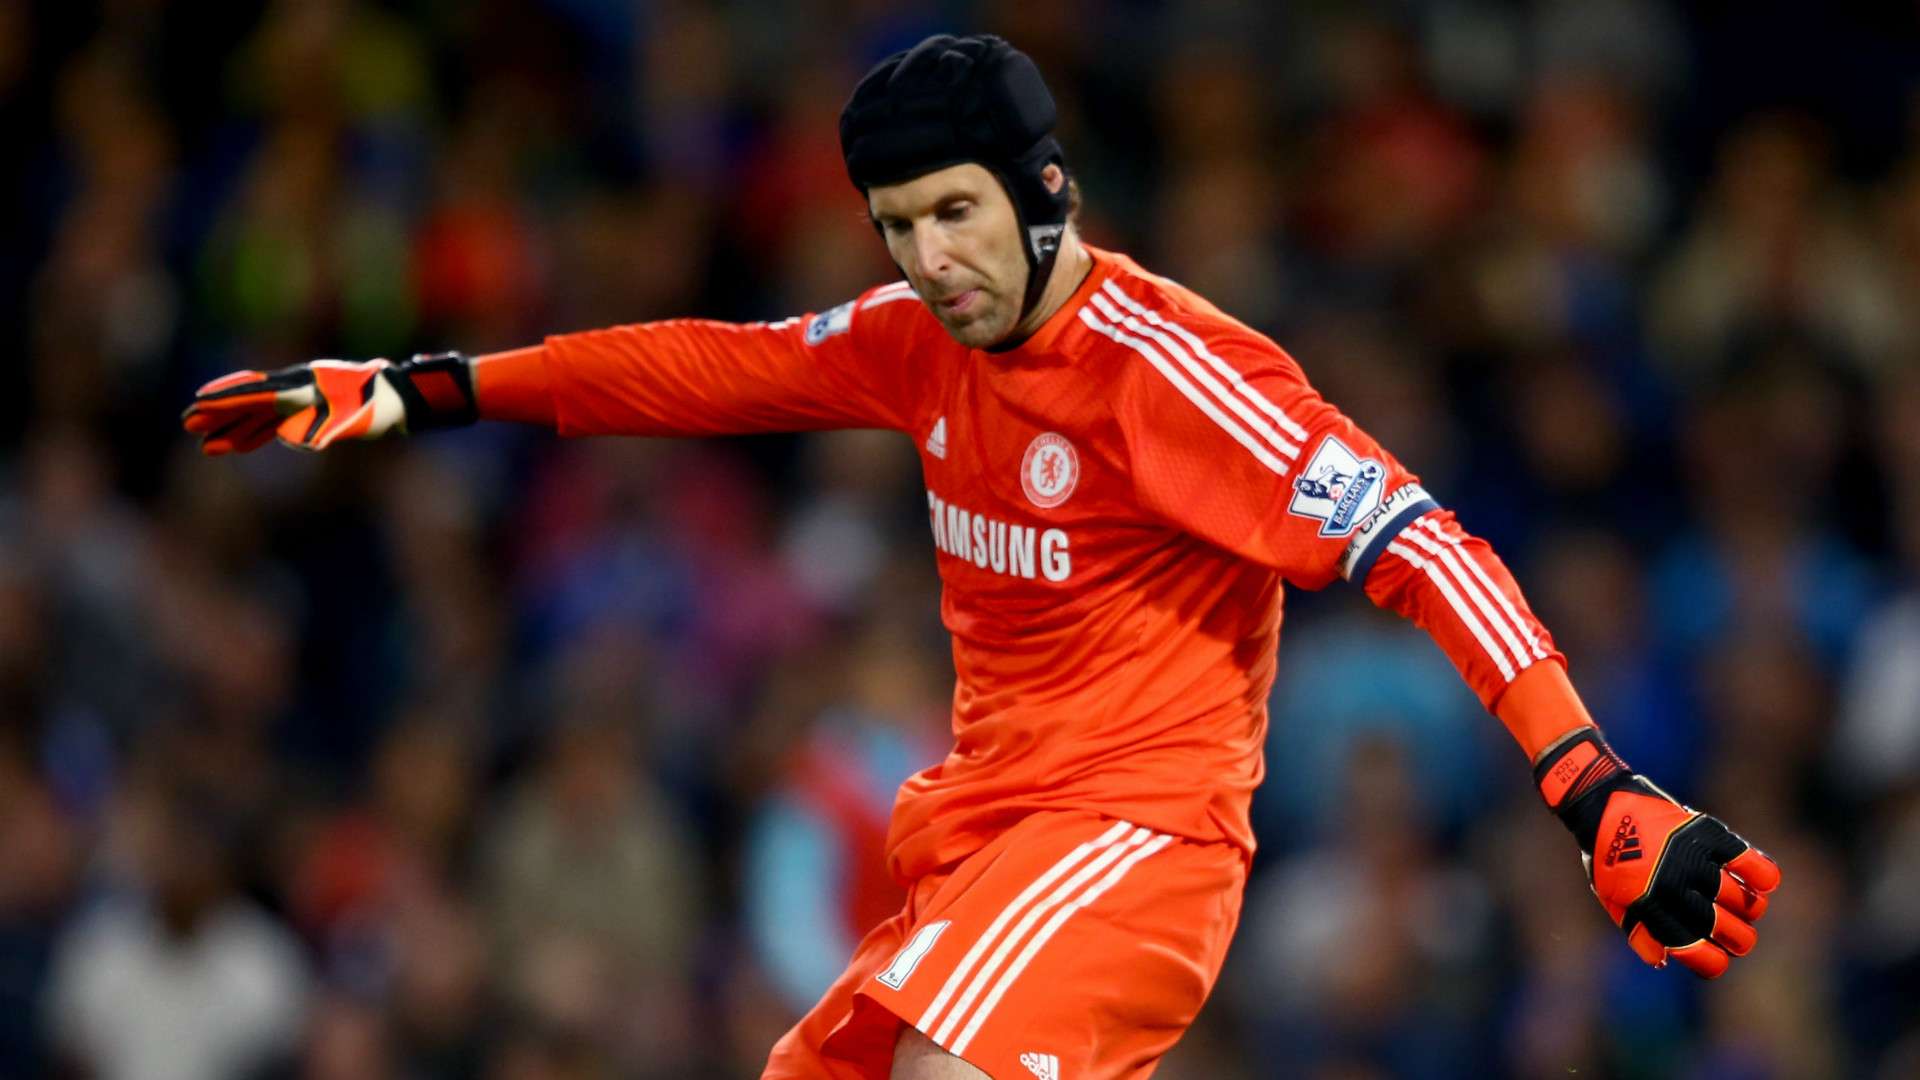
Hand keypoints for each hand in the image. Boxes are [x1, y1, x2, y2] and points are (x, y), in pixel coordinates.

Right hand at [183, 352, 476, 454]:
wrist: (403, 398)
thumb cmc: (382, 406)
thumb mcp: (357, 418)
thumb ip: (327, 427)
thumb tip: (296, 439)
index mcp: (305, 386)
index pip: (258, 394)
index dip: (227, 401)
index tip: (198, 406)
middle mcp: (299, 387)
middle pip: (251, 401)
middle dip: (219, 414)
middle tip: (186, 424)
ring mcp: (304, 398)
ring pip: (260, 414)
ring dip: (233, 429)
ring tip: (205, 445)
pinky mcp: (311, 410)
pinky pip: (276, 422)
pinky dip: (256, 434)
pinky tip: (239, 446)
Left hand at [1535, 729, 1781, 977]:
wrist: (1602, 804)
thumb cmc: (1608, 857)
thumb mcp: (1612, 898)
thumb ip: (1639, 930)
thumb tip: (1665, 960)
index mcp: (1649, 906)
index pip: (1694, 948)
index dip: (1712, 962)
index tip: (1719, 958)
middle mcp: (1673, 884)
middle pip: (1727, 929)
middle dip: (1738, 940)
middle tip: (1738, 937)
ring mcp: (1692, 857)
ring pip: (1743, 900)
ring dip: (1751, 910)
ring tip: (1746, 908)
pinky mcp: (1707, 833)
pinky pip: (1751, 863)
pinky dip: (1764, 877)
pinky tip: (1762, 885)